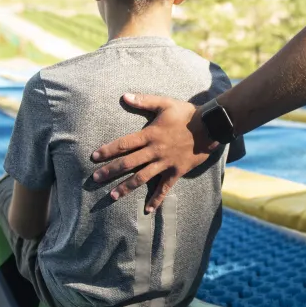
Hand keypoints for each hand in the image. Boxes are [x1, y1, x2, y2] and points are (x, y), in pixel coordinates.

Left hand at [90, 94, 216, 212]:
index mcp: (150, 134)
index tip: (94, 157)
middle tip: (95, 179)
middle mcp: (155, 151)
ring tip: (112, 196)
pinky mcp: (176, 172)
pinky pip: (165, 188)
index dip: (108, 151)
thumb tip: (124, 96)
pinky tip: (148, 210)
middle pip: (128, 163)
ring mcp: (166, 163)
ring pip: (142, 178)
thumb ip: (144, 101)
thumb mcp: (165, 103)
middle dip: (110, 171)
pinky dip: (156, 200)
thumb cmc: (187, 114)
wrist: (210, 127)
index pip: (124, 144)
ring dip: (126, 187)